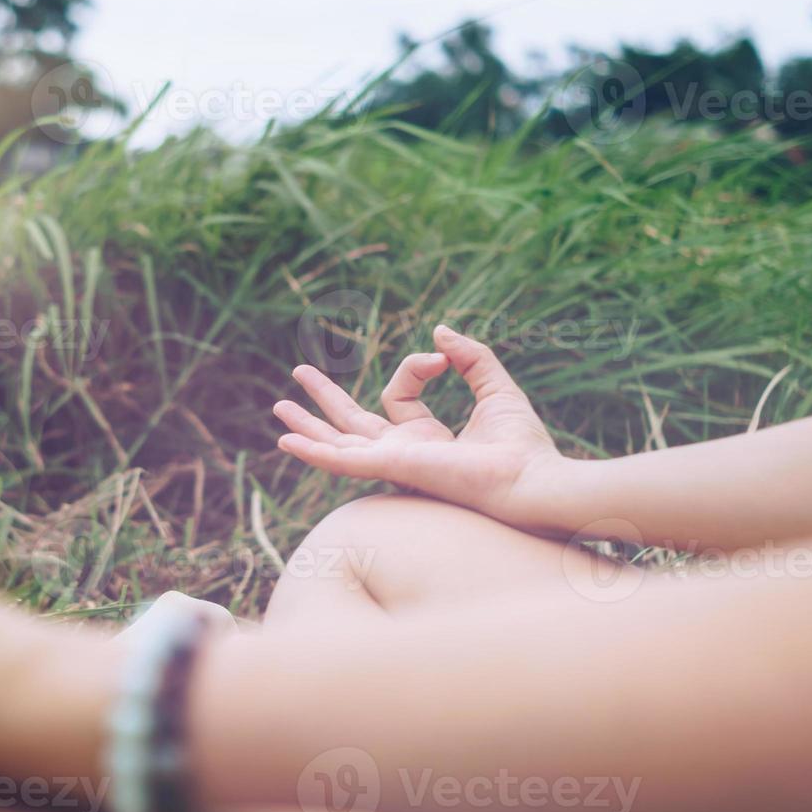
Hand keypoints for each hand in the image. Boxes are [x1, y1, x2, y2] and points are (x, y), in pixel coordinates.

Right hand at [273, 325, 566, 529]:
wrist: (531, 478)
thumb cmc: (523, 445)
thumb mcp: (495, 387)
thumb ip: (470, 358)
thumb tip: (440, 333)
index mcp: (425, 440)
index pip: (398, 395)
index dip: (415, 367)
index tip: (442, 358)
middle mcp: (403, 454)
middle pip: (350, 425)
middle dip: (323, 399)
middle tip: (298, 373)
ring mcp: (393, 465)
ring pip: (338, 445)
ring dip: (307, 427)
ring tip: (279, 409)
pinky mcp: (393, 469)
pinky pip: (344, 462)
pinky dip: (313, 452)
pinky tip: (287, 443)